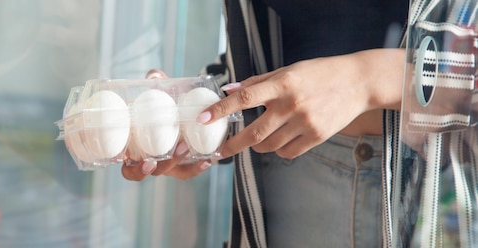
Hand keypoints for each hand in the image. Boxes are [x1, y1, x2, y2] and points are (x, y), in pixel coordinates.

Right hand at [121, 69, 212, 181]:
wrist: (183, 106)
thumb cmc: (162, 102)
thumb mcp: (158, 91)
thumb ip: (155, 81)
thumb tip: (154, 76)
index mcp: (136, 151)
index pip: (129, 169)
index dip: (132, 169)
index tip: (131, 160)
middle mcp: (151, 161)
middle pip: (150, 174)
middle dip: (152, 168)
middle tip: (155, 158)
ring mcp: (168, 164)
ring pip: (170, 172)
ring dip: (176, 163)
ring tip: (184, 147)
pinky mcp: (185, 163)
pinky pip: (190, 170)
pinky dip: (197, 167)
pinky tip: (207, 160)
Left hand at [199, 49, 404, 158]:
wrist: (358, 83)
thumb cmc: (318, 74)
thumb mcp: (287, 70)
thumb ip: (258, 83)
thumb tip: (228, 91)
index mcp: (283, 84)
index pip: (244, 97)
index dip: (221, 109)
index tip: (202, 118)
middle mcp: (292, 104)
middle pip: (254, 133)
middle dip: (233, 145)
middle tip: (220, 151)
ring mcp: (306, 122)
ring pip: (269, 146)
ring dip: (257, 146)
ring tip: (257, 138)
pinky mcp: (318, 136)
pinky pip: (288, 152)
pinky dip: (278, 149)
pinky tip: (281, 139)